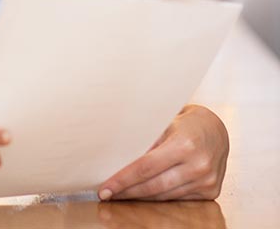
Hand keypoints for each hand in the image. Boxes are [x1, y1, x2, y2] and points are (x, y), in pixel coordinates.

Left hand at [98, 104, 228, 200]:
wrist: (215, 130)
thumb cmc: (184, 124)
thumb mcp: (163, 124)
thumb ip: (145, 142)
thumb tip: (117, 160)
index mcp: (184, 145)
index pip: (145, 167)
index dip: (123, 179)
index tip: (105, 188)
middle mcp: (198, 165)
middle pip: (154, 186)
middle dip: (127, 192)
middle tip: (106, 194)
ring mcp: (206, 181)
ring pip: (164, 196)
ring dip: (140, 197)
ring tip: (120, 195)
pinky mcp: (210, 191)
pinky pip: (177, 198)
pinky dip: (158, 198)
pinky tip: (143, 195)